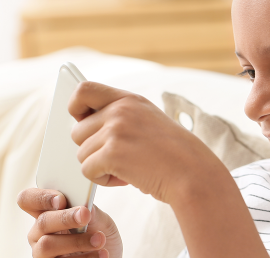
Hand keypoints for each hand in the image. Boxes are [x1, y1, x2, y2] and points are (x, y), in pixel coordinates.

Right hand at [17, 188, 122, 257]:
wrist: (110, 253)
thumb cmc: (98, 232)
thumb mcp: (98, 218)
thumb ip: (90, 210)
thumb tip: (84, 205)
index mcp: (45, 212)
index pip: (28, 199)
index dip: (41, 197)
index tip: (61, 199)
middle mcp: (39, 233)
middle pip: (41, 222)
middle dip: (64, 218)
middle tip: (85, 215)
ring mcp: (42, 253)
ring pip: (47, 246)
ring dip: (76, 242)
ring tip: (100, 239)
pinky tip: (102, 253)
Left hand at [69, 82, 220, 203]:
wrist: (193, 173)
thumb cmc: (171, 153)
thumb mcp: (147, 120)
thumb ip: (119, 116)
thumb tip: (81, 126)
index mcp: (128, 99)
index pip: (84, 89)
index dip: (75, 106)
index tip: (81, 120)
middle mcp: (120, 110)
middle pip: (78, 131)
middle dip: (92, 149)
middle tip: (116, 158)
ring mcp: (115, 130)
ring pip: (81, 154)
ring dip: (99, 167)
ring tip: (125, 169)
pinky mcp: (112, 153)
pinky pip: (87, 170)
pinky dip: (103, 180)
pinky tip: (125, 178)